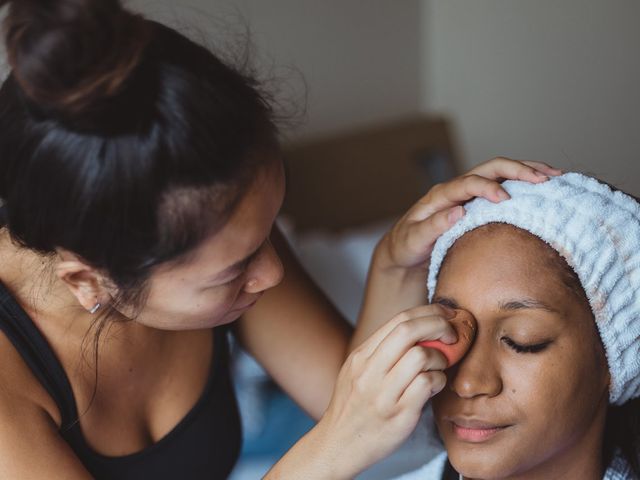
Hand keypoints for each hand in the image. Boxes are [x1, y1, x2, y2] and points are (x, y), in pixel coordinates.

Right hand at [314, 305, 456, 477]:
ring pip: (420, 356)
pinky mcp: (399, 414)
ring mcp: (383, 393)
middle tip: (452, 334)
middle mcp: (369, 371)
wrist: (338, 444)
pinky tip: (436, 385)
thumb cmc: (354, 407)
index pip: (399, 320)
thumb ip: (383, 351)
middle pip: (409, 330)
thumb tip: (420, 330)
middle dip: (438, 325)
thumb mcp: (358, 372)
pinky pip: (427, 384)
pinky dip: (439, 380)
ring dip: (440, 358)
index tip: (444, 315)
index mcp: (362, 356)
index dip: (428, 312)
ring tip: (439, 367)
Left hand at [376, 157, 561, 271]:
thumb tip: (459, 211)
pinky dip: (524, 183)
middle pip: (491, 168)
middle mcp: (457, 188)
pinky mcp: (478, 202)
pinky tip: (545, 188)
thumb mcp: (414, 239)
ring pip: (501, 173)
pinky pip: (504, 185)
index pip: (468, 182)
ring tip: (555, 176)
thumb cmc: (407, 245)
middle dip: (518, 169)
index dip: (488, 187)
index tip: (506, 199)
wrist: (404, 249)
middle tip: (545, 179)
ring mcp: (469, 193)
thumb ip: (433, 226)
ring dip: (527, 171)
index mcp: (441, 195)